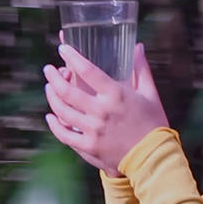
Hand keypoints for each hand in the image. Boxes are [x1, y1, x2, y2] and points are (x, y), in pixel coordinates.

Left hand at [43, 42, 168, 177]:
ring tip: (49, 88)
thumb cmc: (153, 123)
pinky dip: (54, 125)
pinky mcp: (89, 146)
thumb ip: (141, 68)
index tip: (63, 48)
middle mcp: (101, 111)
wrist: (153, 156)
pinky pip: (64, 135)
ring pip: (62, 111)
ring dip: (52, 97)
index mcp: (116, 94)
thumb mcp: (150, 93)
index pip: (88, 71)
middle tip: (48, 69)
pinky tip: (50, 117)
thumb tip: (138, 47)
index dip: (72, 57)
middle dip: (54, 78)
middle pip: (67, 91)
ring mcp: (93, 130)